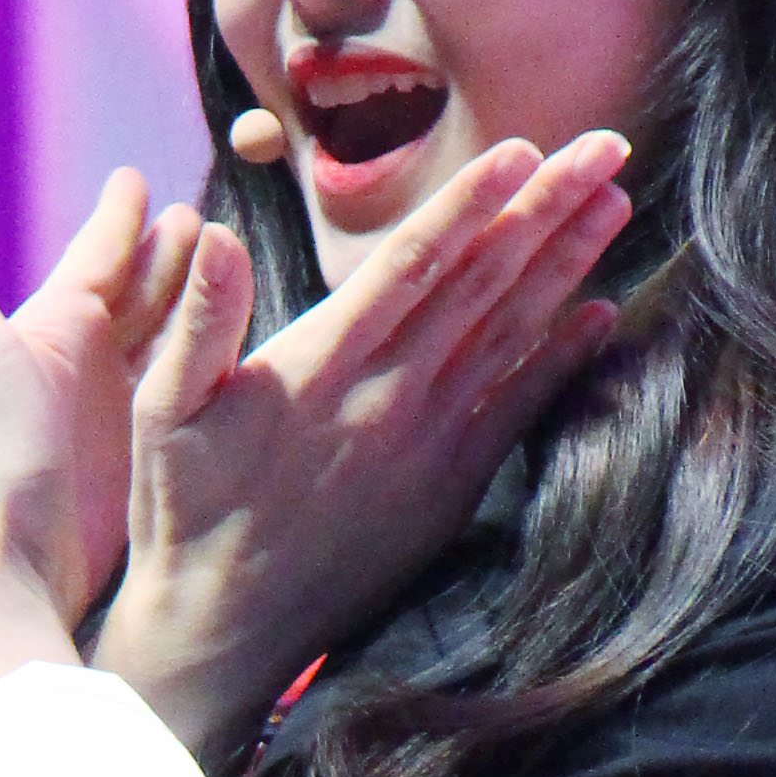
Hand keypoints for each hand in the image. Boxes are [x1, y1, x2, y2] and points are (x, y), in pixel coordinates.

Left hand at [0, 166, 203, 700]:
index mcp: (52, 325)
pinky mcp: (149, 448)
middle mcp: (86, 360)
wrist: (16, 557)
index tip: (136, 181)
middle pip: (137, 290)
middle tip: (198, 214)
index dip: (117, 219)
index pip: (95, 256)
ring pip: (168, 332)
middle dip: (166, 252)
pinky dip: (210, 356)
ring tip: (223, 258)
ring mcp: (120, 406)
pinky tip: (235, 341)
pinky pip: (189, 384)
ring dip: (194, 296)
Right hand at [91, 132, 632, 764]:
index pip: (411, 265)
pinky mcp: (447, 489)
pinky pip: (516, 412)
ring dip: (568, 265)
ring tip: (616, 201)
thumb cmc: (183, 508)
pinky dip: (561, 361)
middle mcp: (387, 400)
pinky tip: (601, 316)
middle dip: (547, 208)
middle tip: (608, 145)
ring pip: (510, 335)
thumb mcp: (159, 408)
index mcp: (321, 366)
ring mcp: (426, 446)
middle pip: (482, 284)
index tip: (523, 148)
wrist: (221, 631)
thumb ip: (198, 319)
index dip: (471, 203)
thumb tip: (215, 233)